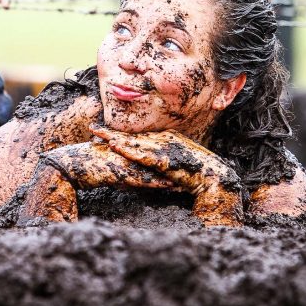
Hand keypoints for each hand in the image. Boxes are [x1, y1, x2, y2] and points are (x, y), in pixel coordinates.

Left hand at [90, 124, 243, 226]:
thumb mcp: (179, 160)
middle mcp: (164, 138)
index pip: (139, 134)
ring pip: (134, 142)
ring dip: (115, 138)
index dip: (120, 132)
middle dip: (111, 131)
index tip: (103, 130)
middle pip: (132, 134)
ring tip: (98, 135)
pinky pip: (142, 154)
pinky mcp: (165, 159)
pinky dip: (128, 150)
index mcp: (167, 137)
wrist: (214, 177)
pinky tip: (115, 147)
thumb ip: (165, 157)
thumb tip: (153, 161)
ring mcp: (164, 147)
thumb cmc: (197, 171)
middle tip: (91, 128)